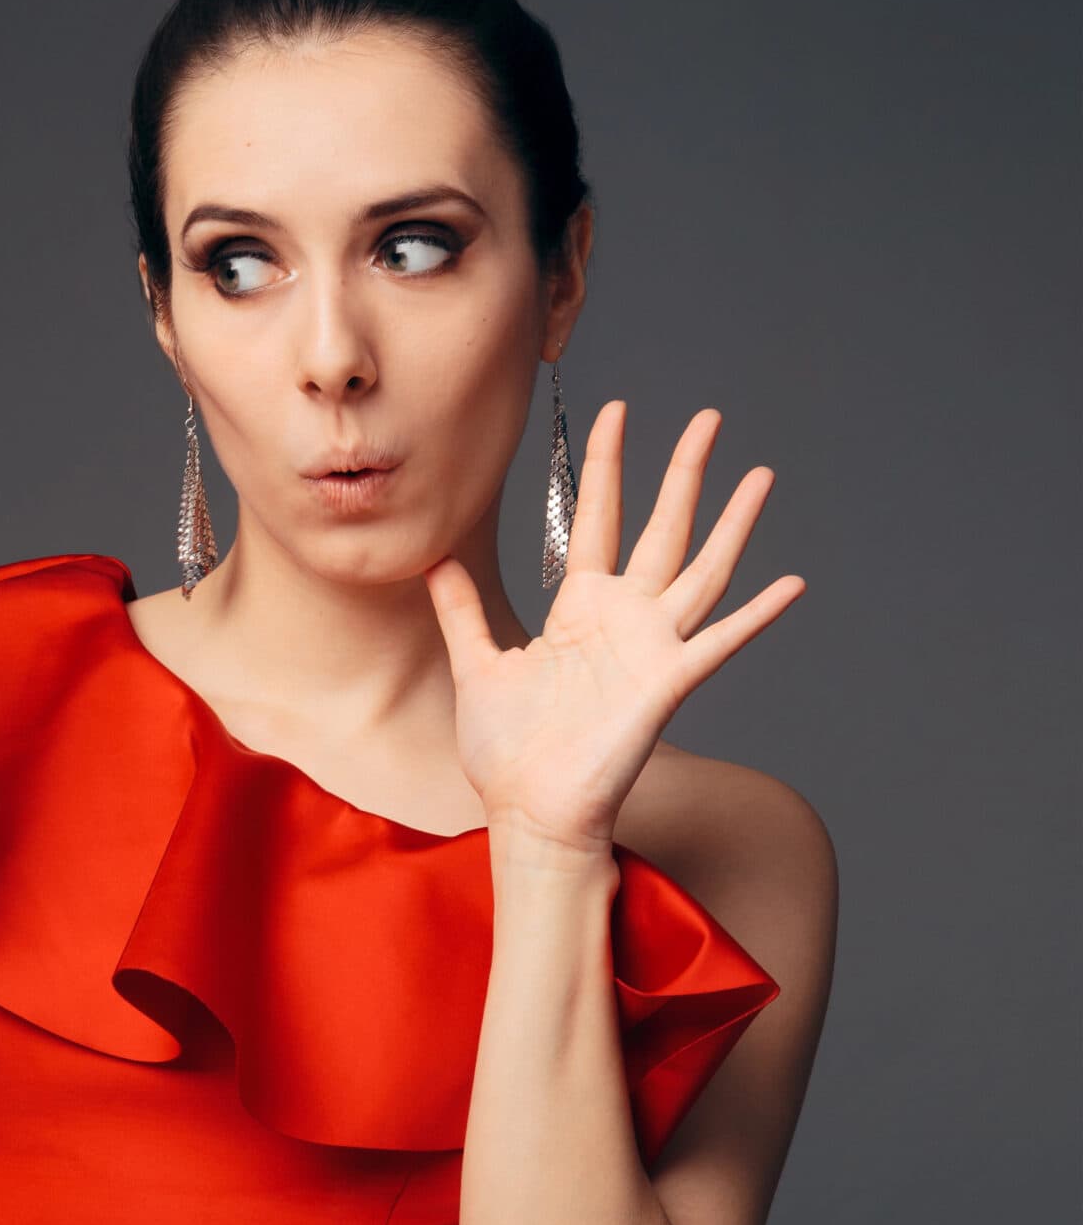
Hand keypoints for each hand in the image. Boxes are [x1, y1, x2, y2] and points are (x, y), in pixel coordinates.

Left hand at [420, 401, 805, 854]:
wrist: (527, 812)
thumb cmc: (507, 751)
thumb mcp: (477, 664)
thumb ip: (462, 610)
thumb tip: (433, 559)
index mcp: (579, 608)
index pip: (597, 518)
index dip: (605, 466)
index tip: (614, 412)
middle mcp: (623, 618)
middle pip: (662, 528)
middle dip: (683, 472)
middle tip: (709, 417)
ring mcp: (651, 648)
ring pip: (702, 570)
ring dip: (733, 524)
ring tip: (760, 474)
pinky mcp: (667, 684)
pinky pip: (719, 642)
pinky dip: (757, 615)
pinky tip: (791, 583)